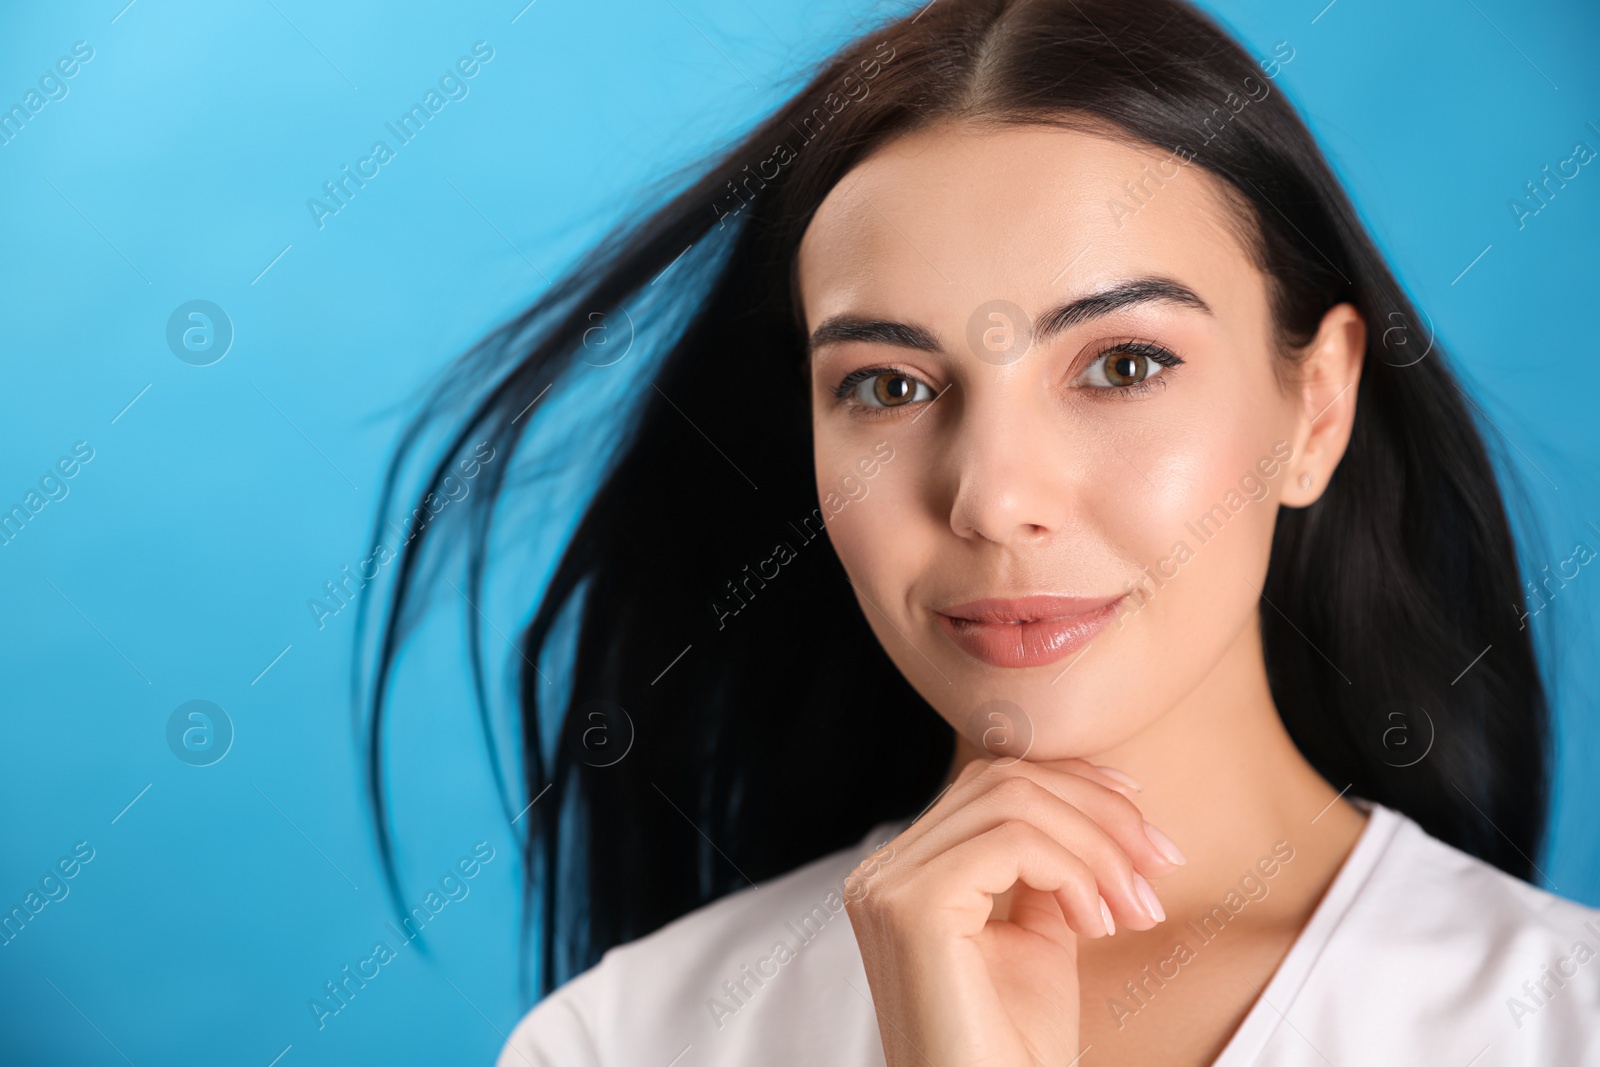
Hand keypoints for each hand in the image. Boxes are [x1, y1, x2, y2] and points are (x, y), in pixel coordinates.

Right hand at [843, 756, 1183, 1065]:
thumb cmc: (1014, 1048)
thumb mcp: (1037, 937)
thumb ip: (1044, 870)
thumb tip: (1092, 806)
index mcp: (905, 874)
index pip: (991, 784)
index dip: (1076, 786)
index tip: (1145, 829)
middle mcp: (884, 872)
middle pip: (1003, 779)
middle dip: (1099, 811)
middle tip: (1160, 866)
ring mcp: (890, 886)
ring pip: (1012, 800)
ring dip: (1097, 846)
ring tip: (1134, 908)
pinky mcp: (913, 906)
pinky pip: (1012, 843)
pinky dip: (1073, 872)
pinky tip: (1096, 924)